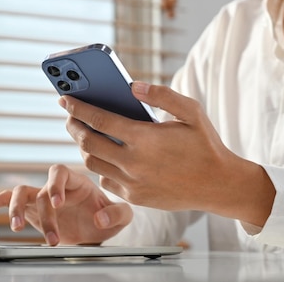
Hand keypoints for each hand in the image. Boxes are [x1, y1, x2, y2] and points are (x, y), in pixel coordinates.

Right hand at [0, 164, 132, 245]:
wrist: (98, 226)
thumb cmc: (108, 215)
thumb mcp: (123, 215)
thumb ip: (117, 214)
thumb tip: (99, 218)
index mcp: (77, 181)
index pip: (60, 172)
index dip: (56, 185)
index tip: (58, 203)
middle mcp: (57, 187)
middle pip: (41, 190)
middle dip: (44, 214)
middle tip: (52, 237)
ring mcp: (42, 197)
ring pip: (21, 192)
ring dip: (15, 208)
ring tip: (16, 227)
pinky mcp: (32, 211)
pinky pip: (12, 200)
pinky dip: (1, 201)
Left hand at [59, 81, 274, 226]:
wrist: (219, 186)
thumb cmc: (205, 144)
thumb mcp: (191, 112)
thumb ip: (162, 95)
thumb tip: (132, 86)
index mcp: (145, 138)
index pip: (99, 119)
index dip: (78, 107)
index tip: (64, 99)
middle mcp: (134, 163)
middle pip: (88, 143)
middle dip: (73, 126)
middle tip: (70, 116)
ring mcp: (133, 183)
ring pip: (92, 163)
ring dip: (84, 146)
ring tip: (85, 133)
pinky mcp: (135, 197)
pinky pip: (105, 180)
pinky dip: (101, 166)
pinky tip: (106, 154)